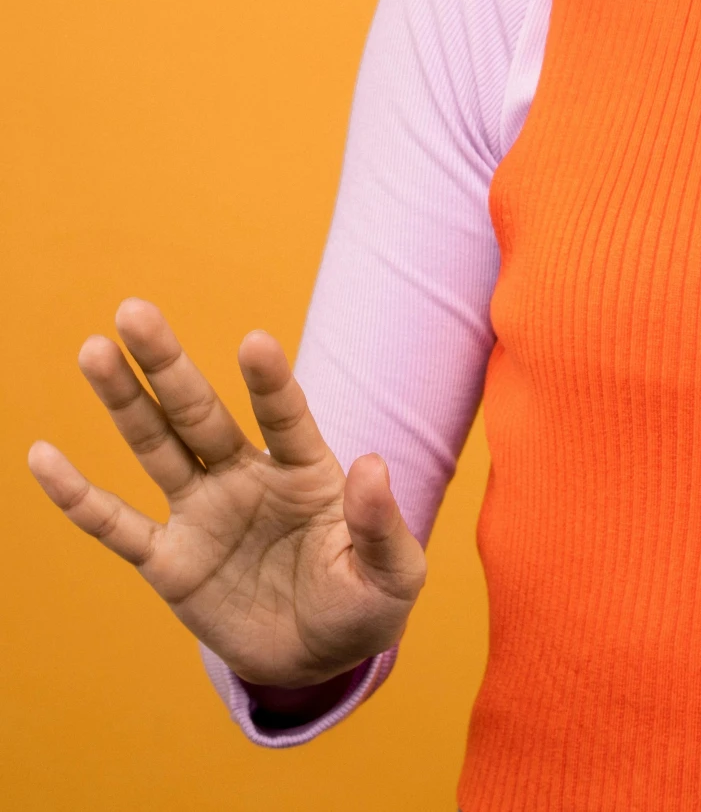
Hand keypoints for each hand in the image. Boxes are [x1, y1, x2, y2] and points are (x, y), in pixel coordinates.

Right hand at [27, 299, 424, 686]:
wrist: (322, 655)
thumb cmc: (365, 600)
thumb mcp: (392, 573)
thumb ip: (380, 524)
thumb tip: (370, 464)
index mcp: (306, 470)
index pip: (284, 415)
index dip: (270, 382)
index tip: (254, 342)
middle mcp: (247, 476)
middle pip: (201, 413)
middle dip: (169, 364)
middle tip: (134, 309)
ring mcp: (205, 513)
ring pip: (156, 447)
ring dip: (124, 402)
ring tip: (94, 350)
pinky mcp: (172, 562)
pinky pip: (118, 526)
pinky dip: (79, 497)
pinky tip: (43, 456)